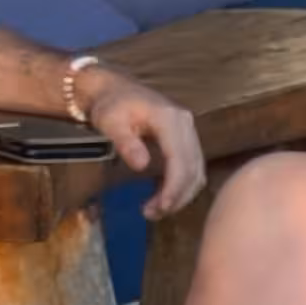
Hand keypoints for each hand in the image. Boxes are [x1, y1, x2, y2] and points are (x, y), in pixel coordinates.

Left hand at [86, 76, 208, 216]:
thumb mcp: (110, 122)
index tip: (162, 208)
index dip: (174, 187)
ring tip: (154, 211)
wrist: (114, 90)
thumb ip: (126, 143)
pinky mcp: (185, 140)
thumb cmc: (110, 105)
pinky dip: (180, 186)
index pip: (179, 158)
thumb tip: (141, 166)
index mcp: (169, 118)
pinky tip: (161, 198)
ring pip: (195, 170)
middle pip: (192, 167)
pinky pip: (191, 168)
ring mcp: (188, 131)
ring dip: (180, 195)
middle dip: (177, 196)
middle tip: (151, 214)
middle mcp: (185, 124)